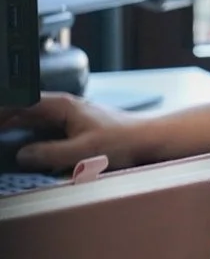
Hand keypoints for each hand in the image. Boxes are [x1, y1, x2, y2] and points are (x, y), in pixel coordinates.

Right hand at [0, 92, 142, 171]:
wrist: (146, 140)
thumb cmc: (122, 140)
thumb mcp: (84, 150)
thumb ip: (51, 153)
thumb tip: (22, 155)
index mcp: (63, 106)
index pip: (21, 103)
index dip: (3, 111)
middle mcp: (62, 108)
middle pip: (22, 111)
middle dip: (4, 120)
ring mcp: (66, 119)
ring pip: (30, 121)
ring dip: (12, 128)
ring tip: (2, 137)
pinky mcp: (71, 130)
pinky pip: (41, 132)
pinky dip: (27, 137)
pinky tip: (19, 149)